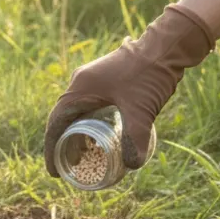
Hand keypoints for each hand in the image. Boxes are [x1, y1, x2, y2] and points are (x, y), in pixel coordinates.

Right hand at [43, 4, 215, 175]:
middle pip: (64, 119)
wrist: (167, 46)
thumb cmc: (149, 75)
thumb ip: (135, 139)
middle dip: (64, 145)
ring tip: (85, 155)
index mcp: (79, 89)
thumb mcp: (141, 111)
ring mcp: (92, 79)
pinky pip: (89, 105)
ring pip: (77, 112)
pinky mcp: (105, 79)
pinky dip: (89, 123)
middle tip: (71, 167)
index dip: (52, 150)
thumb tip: (132, 166)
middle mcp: (80, 83)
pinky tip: (102, 134)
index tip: (55, 171)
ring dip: (77, 133)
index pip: (56, 124)